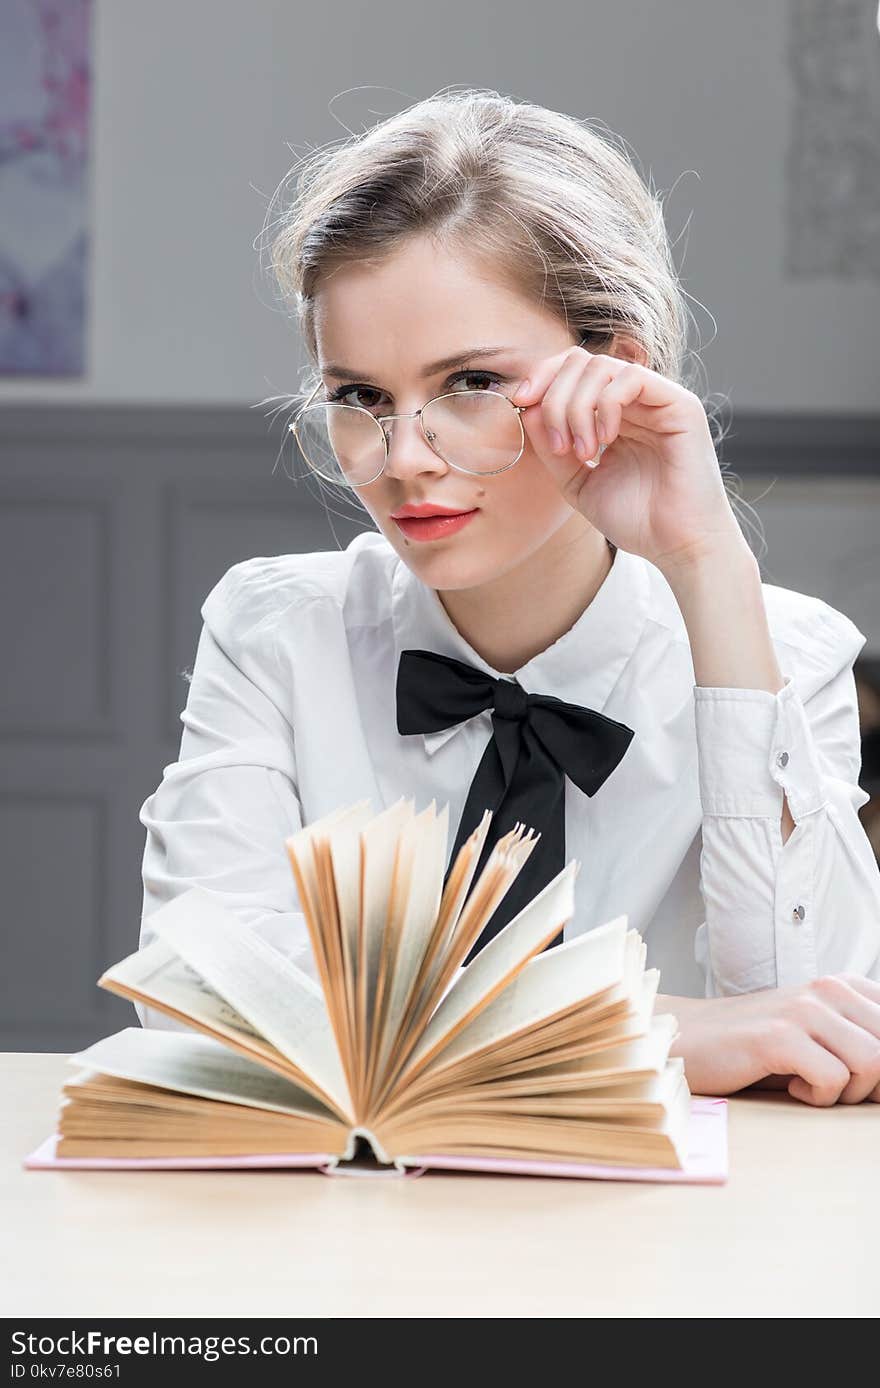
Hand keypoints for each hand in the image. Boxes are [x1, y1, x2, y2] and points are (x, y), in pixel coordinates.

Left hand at [513, 344, 742, 569]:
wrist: (677, 547)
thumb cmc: (636, 520)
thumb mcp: (577, 482)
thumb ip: (552, 448)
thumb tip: (527, 408)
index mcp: (612, 414)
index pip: (572, 370)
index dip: (542, 378)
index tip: (520, 404)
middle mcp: (636, 401)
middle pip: (581, 361)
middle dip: (555, 396)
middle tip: (558, 444)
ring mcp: (658, 400)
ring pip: (602, 366)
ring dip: (577, 407)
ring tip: (583, 451)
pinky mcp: (680, 405)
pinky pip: (632, 378)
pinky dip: (606, 404)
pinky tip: (606, 440)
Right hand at [662, 974, 879, 1105]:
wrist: (690, 1040)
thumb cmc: (758, 1049)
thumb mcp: (821, 1039)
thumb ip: (863, 1046)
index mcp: (845, 986)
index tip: (864, 1081)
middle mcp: (828, 989)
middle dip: (875, 1084)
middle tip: (838, 1089)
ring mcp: (803, 1009)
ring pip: (873, 1063)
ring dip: (848, 1092)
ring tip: (814, 1086)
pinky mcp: (777, 1036)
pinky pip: (833, 1079)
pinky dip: (819, 1097)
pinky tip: (793, 1088)